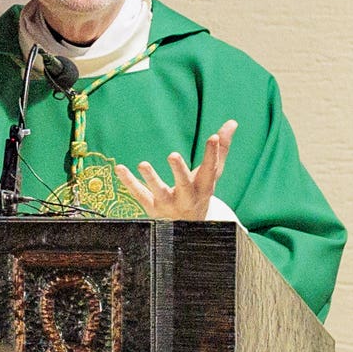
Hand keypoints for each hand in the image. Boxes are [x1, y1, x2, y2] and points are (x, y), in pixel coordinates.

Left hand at [115, 122, 234, 221]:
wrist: (188, 229)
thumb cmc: (200, 193)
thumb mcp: (212, 174)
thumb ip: (221, 149)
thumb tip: (232, 122)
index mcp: (204, 186)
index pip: (210, 169)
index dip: (213, 154)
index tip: (213, 137)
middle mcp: (187, 197)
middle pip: (184, 184)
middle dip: (179, 171)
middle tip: (173, 155)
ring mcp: (168, 204)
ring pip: (159, 192)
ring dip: (151, 178)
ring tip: (142, 164)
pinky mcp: (151, 207)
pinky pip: (139, 194)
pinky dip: (129, 182)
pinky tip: (120, 168)